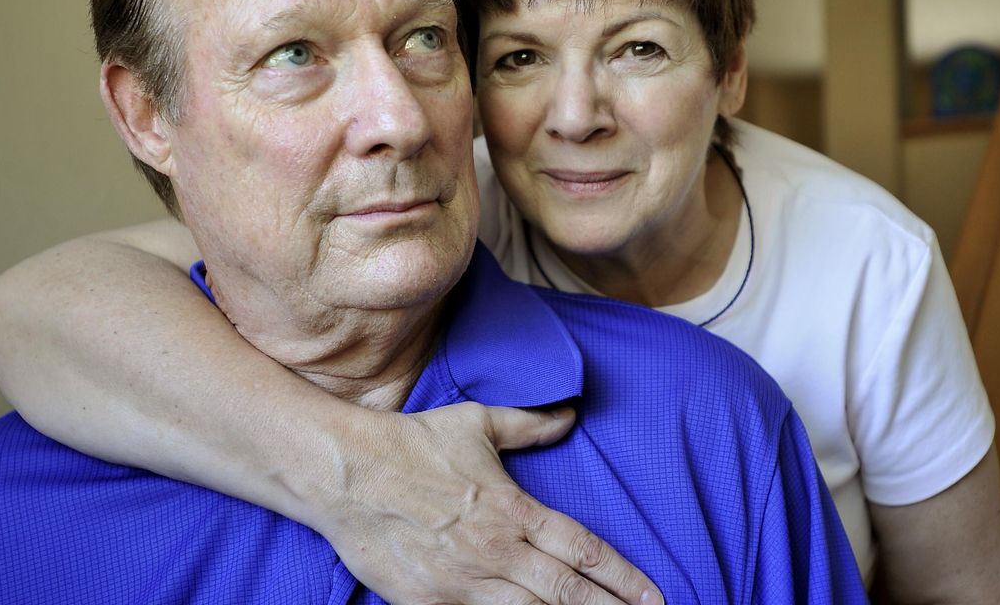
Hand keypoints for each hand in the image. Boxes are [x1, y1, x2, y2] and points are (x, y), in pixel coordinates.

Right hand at [322, 402, 662, 604]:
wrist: (346, 474)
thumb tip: (570, 414)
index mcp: (514, 509)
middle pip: (568, 593)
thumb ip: (528, 425)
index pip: (583, 550)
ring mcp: (465, 583)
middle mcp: (498, 551)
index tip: (652, 596)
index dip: (622, 577)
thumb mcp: (476, 424)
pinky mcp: (432, 604)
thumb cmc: (412, 444)